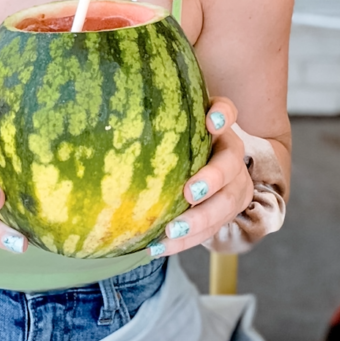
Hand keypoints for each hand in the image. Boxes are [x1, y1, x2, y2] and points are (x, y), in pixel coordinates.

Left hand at [147, 97, 252, 256]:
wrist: (203, 168)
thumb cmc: (174, 140)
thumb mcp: (169, 123)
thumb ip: (150, 109)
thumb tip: (105, 93)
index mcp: (217, 127)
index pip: (226, 110)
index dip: (223, 115)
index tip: (211, 122)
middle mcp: (230, 154)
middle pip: (229, 166)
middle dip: (212, 180)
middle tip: (189, 193)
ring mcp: (233, 186)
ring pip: (225, 205)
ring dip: (199, 220)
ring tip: (172, 231)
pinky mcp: (226, 213)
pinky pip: (211, 230)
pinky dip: (186, 241)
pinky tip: (159, 247)